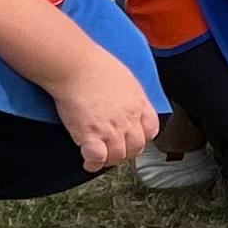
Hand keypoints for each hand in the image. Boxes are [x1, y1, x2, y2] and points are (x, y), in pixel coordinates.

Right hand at [54, 49, 161, 173]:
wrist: (75, 65)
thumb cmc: (95, 65)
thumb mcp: (124, 77)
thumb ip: (129, 94)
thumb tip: (124, 102)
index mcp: (138, 102)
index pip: (151, 129)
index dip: (142, 138)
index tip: (134, 139)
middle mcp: (128, 118)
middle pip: (136, 147)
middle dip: (126, 152)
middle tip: (115, 151)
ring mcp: (111, 128)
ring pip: (117, 156)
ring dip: (108, 160)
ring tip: (100, 157)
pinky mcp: (91, 135)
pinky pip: (97, 158)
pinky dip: (93, 163)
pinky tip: (88, 161)